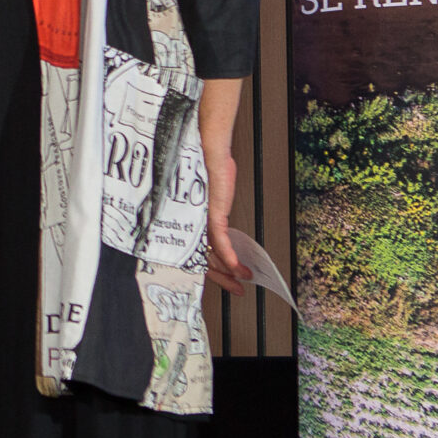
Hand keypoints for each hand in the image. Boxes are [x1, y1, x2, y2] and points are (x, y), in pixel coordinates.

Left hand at [202, 142, 253, 295]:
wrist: (209, 148)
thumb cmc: (208, 165)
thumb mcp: (215, 194)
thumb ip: (215, 211)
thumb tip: (222, 225)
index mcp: (196, 220)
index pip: (203, 250)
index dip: (214, 266)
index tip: (227, 276)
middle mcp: (197, 222)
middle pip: (207, 257)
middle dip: (223, 276)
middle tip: (236, 288)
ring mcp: (203, 220)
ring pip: (214, 254)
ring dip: (229, 271)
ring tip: (241, 282)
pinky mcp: (212, 215)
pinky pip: (221, 242)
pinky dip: (230, 257)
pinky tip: (237, 268)